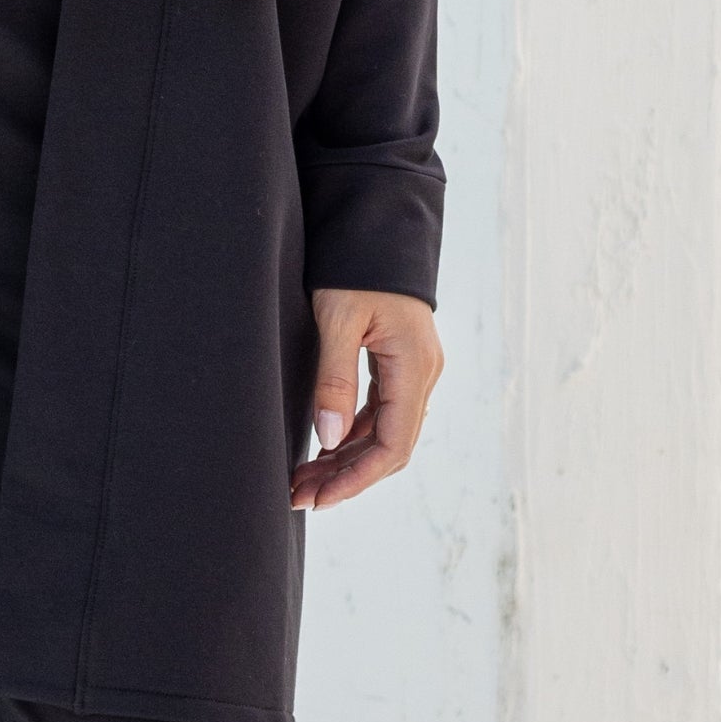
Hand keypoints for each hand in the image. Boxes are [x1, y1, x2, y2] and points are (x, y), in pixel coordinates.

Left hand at [292, 287, 441, 511]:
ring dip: (345, 459)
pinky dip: (350, 434)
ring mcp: (412, 369)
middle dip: (346, 477)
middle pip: (389, 446)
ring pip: (383, 432)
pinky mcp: (397, 362)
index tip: (320, 498)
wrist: (376, 223)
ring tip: (302, 480)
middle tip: (299, 496)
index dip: (357, 478)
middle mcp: (421, 373)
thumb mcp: (338, 319)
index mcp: (414, 366)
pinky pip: (379, 412)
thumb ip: (335, 379)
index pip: (393, 444)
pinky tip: (320, 447)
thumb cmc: (355, 265)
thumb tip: (327, 438)